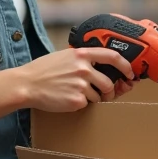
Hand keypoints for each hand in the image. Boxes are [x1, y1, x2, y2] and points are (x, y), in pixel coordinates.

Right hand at [17, 48, 135, 111]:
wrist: (28, 84)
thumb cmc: (44, 70)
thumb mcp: (64, 56)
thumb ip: (83, 58)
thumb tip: (103, 66)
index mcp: (82, 54)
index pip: (113, 56)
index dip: (125, 66)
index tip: (129, 73)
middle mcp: (84, 68)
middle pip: (109, 82)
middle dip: (109, 91)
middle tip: (104, 94)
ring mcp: (81, 85)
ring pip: (99, 95)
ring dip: (93, 98)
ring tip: (76, 93)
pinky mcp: (77, 100)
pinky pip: (88, 104)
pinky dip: (81, 103)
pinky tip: (68, 98)